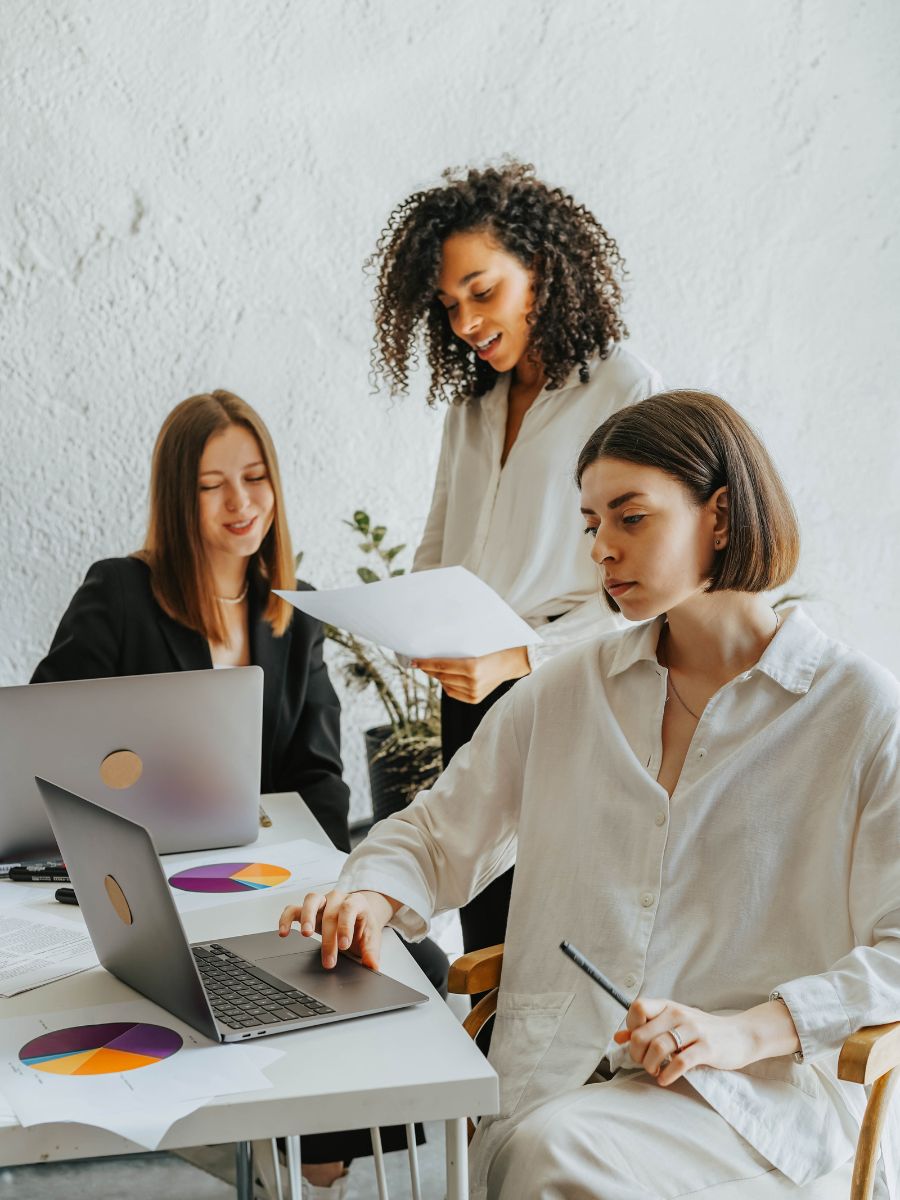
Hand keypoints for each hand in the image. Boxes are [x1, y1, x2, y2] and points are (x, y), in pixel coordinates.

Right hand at [278, 888, 398, 970]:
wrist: (357, 917)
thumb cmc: (362, 926)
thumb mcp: (371, 938)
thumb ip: (371, 952)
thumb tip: (373, 966)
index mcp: (356, 902)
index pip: (349, 909)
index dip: (345, 926)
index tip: (344, 945)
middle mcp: (338, 898)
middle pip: (330, 912)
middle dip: (329, 938)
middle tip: (329, 960)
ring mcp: (322, 902)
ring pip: (311, 900)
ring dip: (307, 916)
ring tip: (305, 934)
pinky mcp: (307, 910)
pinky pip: (293, 909)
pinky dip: (286, 918)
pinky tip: (283, 932)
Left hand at [412, 646, 529, 703]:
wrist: (510, 663)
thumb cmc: (492, 650)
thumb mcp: (474, 647)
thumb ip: (455, 653)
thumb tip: (432, 656)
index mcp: (472, 666)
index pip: (441, 666)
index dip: (425, 663)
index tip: (413, 661)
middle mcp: (472, 682)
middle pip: (441, 676)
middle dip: (429, 669)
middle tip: (419, 663)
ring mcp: (474, 692)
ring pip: (445, 685)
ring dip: (438, 677)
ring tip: (435, 669)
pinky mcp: (474, 699)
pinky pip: (452, 693)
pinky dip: (447, 685)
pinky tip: (447, 678)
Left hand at [612, 996, 796, 1086]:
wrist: (739, 1035)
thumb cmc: (701, 1030)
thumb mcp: (673, 1023)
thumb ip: (646, 1028)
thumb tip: (618, 1037)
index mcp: (668, 1006)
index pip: (637, 1008)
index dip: (631, 1027)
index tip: (636, 1042)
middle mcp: (678, 1014)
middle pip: (643, 1033)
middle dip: (637, 1053)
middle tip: (643, 1062)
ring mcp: (694, 1030)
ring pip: (659, 1047)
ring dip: (650, 1065)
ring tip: (654, 1071)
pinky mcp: (707, 1048)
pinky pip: (680, 1062)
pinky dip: (668, 1074)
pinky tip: (664, 1079)